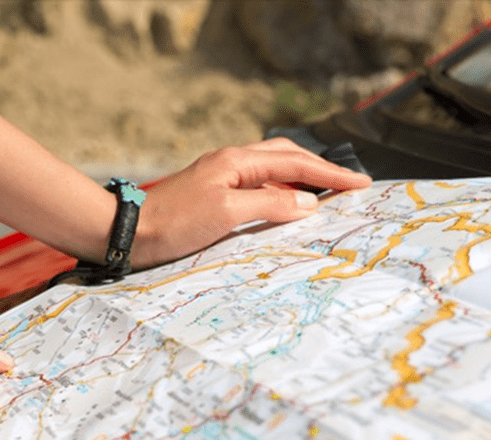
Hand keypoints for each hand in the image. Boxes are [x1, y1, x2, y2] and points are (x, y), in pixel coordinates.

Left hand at [133, 138, 371, 267]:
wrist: (130, 231)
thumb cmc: (173, 222)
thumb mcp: (226, 213)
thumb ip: (270, 204)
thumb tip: (308, 202)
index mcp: (236, 161)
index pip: (295, 163)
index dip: (330, 173)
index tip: (360, 183)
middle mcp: (230, 163)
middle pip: (286, 157)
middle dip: (319, 168)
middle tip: (348, 183)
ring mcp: (220, 177)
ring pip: (271, 170)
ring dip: (300, 177)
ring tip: (324, 192)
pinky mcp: (212, 194)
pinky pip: (257, 186)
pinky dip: (279, 192)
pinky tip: (283, 206)